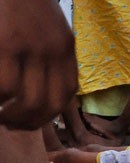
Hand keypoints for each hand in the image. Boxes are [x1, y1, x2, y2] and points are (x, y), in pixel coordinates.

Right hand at [0, 0, 77, 128]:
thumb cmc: (22, 0)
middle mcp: (53, 49)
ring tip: (1, 118)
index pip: (67, 92)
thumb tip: (40, 86)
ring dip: (12, 117)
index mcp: (66, 46)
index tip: (33, 120)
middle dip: (30, 123)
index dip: (50, 113)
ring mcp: (30, 48)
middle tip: (12, 125)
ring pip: (28, 101)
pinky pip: (4, 87)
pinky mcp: (5, 44)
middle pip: (50, 104)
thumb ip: (50, 52)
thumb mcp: (47, 25)